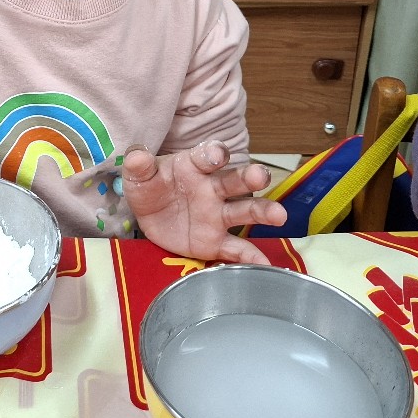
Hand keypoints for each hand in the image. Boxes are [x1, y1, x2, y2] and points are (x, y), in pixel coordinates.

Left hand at [122, 141, 286, 264]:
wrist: (150, 213)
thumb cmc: (150, 186)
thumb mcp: (138, 175)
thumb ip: (139, 165)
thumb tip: (138, 157)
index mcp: (194, 167)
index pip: (207, 156)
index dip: (213, 154)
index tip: (217, 157)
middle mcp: (212, 188)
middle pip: (235, 181)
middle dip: (249, 177)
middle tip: (260, 176)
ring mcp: (217, 215)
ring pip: (244, 211)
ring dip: (262, 212)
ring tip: (279, 215)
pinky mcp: (215, 241)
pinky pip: (236, 249)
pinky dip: (250, 257)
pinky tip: (265, 264)